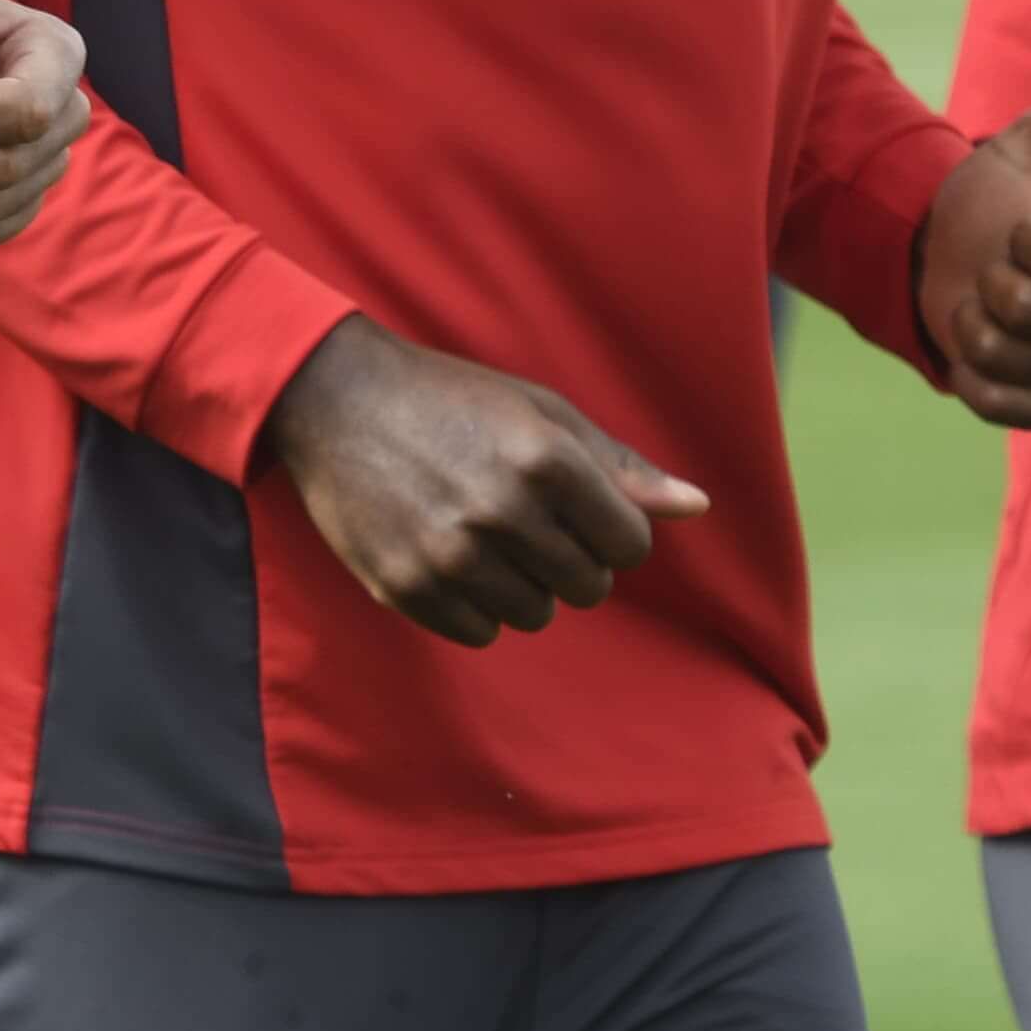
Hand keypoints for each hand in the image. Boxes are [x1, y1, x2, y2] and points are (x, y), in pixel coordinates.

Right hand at [257, 316, 709, 646]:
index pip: (629, 544)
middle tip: (525, 519)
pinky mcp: (406, 586)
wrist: (334, 398)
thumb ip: (619, 467)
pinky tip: (450, 557)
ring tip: (483, 534)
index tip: (577, 509)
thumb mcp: (540, 412)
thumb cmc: (450, 399)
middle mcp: (501, 511)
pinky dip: (475, 605)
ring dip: (522, 584)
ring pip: (534, 614)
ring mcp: (450, 554)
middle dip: (570, 559)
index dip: (611, 529)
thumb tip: (697, 508)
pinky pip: (479, 632)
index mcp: (545, 459)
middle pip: (588, 587)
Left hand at [914, 73, 1030, 428]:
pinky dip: (975, 378)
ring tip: (981, 305)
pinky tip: (975, 349)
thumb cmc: (1001, 198)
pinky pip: (1010, 409)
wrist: (955, 254)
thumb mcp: (1026, 150)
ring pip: (1022, 365)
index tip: (1018, 230)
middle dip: (995, 287)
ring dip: (976, 329)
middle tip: (991, 270)